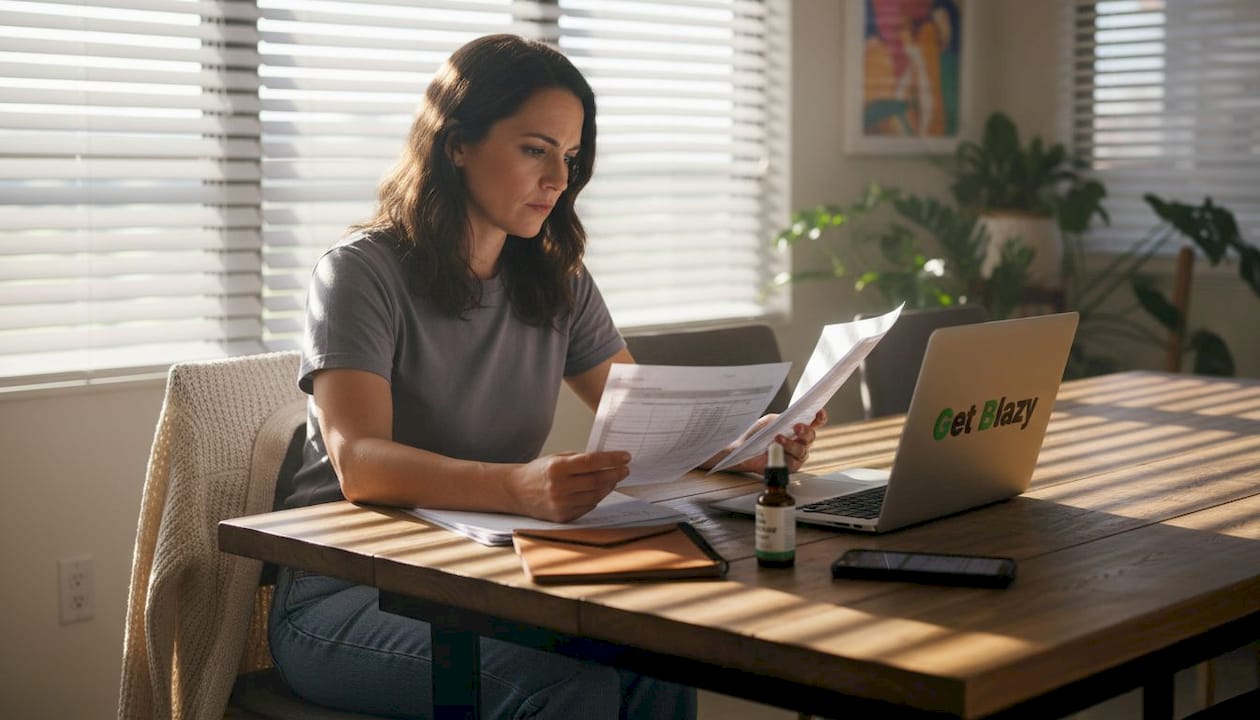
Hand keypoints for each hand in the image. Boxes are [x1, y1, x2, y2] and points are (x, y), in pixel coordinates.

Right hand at [508, 450, 630, 521]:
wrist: (516, 491)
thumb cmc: (538, 472)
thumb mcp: (556, 458)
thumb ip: (579, 460)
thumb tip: (607, 461)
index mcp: (557, 468)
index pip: (592, 462)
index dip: (612, 459)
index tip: (626, 457)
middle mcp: (559, 487)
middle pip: (597, 481)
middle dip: (615, 474)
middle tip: (625, 469)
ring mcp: (561, 504)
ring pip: (596, 495)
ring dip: (609, 486)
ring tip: (615, 479)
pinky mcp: (563, 517)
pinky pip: (588, 507)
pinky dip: (597, 498)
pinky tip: (601, 490)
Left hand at [704, 409, 826, 474]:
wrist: (742, 449)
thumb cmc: (757, 434)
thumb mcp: (770, 421)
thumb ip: (783, 419)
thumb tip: (792, 418)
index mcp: (798, 428)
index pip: (814, 422)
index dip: (819, 418)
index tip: (819, 412)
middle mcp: (801, 442)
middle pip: (811, 436)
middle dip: (805, 431)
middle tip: (797, 426)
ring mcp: (797, 455)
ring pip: (802, 450)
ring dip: (791, 444)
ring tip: (778, 438)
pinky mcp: (790, 467)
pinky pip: (793, 462)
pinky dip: (784, 455)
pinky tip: (775, 449)